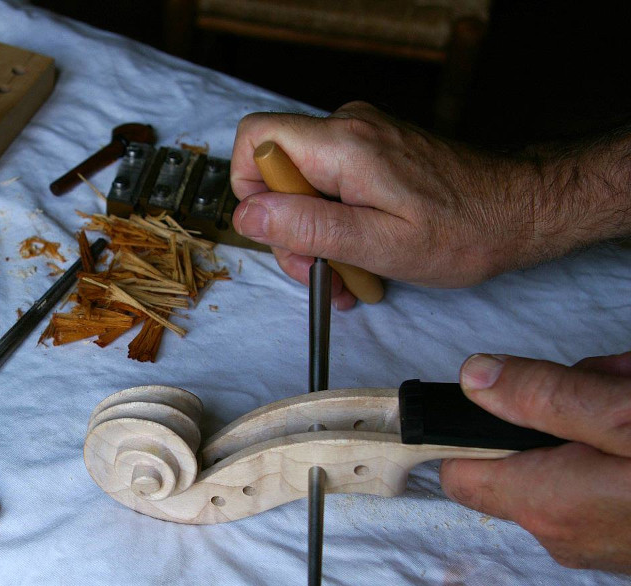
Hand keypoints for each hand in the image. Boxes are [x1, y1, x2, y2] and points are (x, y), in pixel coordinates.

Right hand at [230, 103, 626, 305]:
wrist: (520, 211)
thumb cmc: (462, 232)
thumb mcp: (378, 244)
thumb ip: (308, 225)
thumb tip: (246, 214)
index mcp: (342, 145)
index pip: (255, 139)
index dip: (248, 188)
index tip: (280, 231)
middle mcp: (347, 128)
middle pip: (276, 170)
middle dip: (288, 229)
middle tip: (321, 272)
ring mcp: (361, 137)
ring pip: (303, 184)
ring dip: (315, 235)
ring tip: (348, 275)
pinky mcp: (374, 150)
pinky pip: (331, 185)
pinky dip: (336, 223)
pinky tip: (360, 256)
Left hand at [439, 350, 630, 572]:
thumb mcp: (621, 415)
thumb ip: (544, 396)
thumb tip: (474, 378)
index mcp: (546, 503)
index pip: (458, 470)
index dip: (468, 427)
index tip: (499, 391)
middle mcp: (561, 532)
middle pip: (518, 452)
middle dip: (557, 407)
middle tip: (606, 383)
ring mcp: (596, 540)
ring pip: (563, 458)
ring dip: (592, 420)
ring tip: (630, 394)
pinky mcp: (623, 535)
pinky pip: (597, 478)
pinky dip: (614, 447)